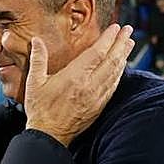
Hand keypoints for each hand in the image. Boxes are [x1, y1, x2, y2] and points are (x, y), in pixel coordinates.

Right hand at [23, 24, 135, 146]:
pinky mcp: (99, 106)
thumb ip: (38, 59)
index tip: (116, 27)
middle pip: (111, 60)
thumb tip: (36, 40)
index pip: (97, 53)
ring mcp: (96, 97)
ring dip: (123, 57)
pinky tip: (121, 67)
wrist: (49, 136)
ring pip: (115, 73)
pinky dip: (119, 73)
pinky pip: (113, 86)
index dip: (109, 39)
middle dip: (121, 43)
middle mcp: (89, 86)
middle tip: (129, 30)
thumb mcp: (34, 82)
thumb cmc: (40, 109)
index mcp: (74, 77)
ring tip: (129, 43)